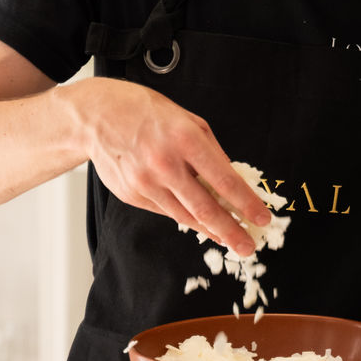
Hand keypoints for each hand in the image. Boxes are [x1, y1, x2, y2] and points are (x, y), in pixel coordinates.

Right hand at [72, 77, 270, 255]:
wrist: (98, 116)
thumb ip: (212, 151)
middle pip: (206, 208)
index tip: (261, 217)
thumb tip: (232, 179)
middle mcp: (166, 164)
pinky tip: (199, 224)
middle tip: (248, 247)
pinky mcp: (132, 195)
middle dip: (231, 231)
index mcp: (186, 140)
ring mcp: (146, 183)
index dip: (246, 203)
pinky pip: (165, 211)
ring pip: (185, 216)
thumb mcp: (189, 121)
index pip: (225, 180)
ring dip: (210, 231)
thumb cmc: (148, 113)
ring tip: (229, 240)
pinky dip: (184, 217)